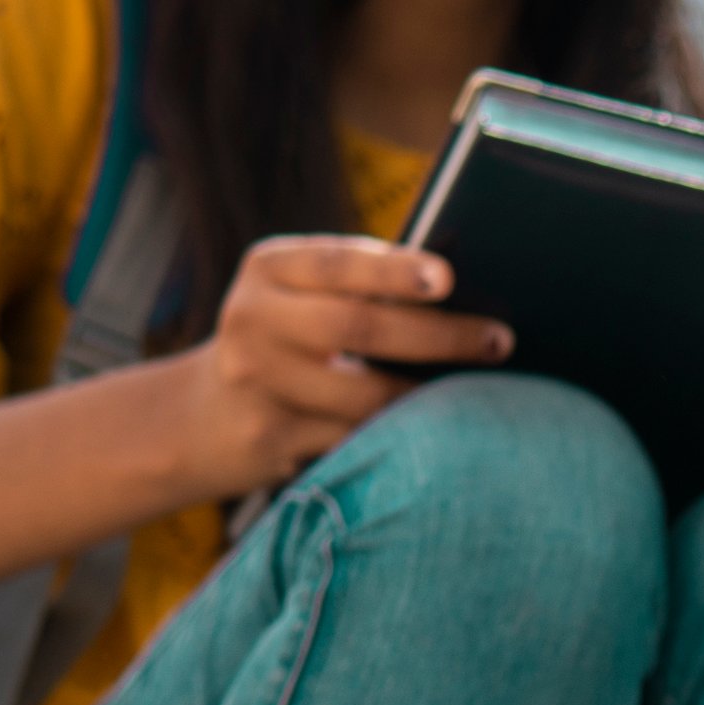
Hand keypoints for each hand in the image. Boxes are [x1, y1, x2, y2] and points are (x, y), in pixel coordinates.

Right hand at [156, 236, 509, 493]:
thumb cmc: (287, 340)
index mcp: (267, 268)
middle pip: (357, 327)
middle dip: (438, 336)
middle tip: (500, 340)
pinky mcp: (271, 442)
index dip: (393, 271)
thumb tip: (460, 295)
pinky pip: (356, 442)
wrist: (204, 416)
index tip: (448, 278)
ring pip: (363, 397)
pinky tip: (443, 434)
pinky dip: (402, 437)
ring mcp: (258, 384)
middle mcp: (253, 320)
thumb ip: (358, 286)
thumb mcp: (300, 297)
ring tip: (480, 391)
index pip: (336, 262)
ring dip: (429, 398)